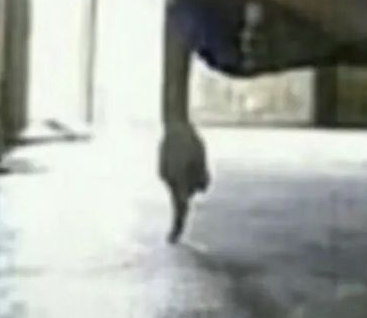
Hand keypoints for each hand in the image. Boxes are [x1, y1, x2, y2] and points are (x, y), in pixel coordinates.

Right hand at [159, 120, 209, 242]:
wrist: (174, 126)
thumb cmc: (191, 142)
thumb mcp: (201, 159)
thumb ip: (202, 177)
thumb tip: (200, 191)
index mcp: (179, 179)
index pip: (180, 207)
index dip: (178, 224)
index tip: (172, 241)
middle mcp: (169, 180)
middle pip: (186, 193)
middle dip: (195, 185)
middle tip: (198, 162)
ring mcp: (165, 175)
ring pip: (184, 184)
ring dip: (191, 175)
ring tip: (193, 154)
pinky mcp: (164, 169)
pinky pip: (179, 176)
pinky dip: (185, 170)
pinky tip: (186, 153)